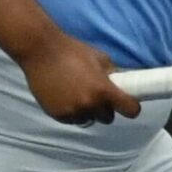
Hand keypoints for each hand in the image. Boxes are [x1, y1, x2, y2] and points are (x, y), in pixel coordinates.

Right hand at [20, 35, 141, 126]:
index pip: (130, 110)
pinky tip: (65, 97)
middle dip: (104, 109)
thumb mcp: (100, 58)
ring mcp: (73, 111)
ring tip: (77, 95)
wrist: (41, 51)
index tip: (127, 104)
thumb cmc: (72, 51)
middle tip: (96, 95)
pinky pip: (71, 120)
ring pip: (88, 120)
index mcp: (104, 90)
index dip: (131, 107)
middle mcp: (90, 104)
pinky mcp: (57, 115)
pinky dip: (71, 112)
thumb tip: (123, 83)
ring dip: (87, 111)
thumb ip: (112, 74)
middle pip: (107, 118)